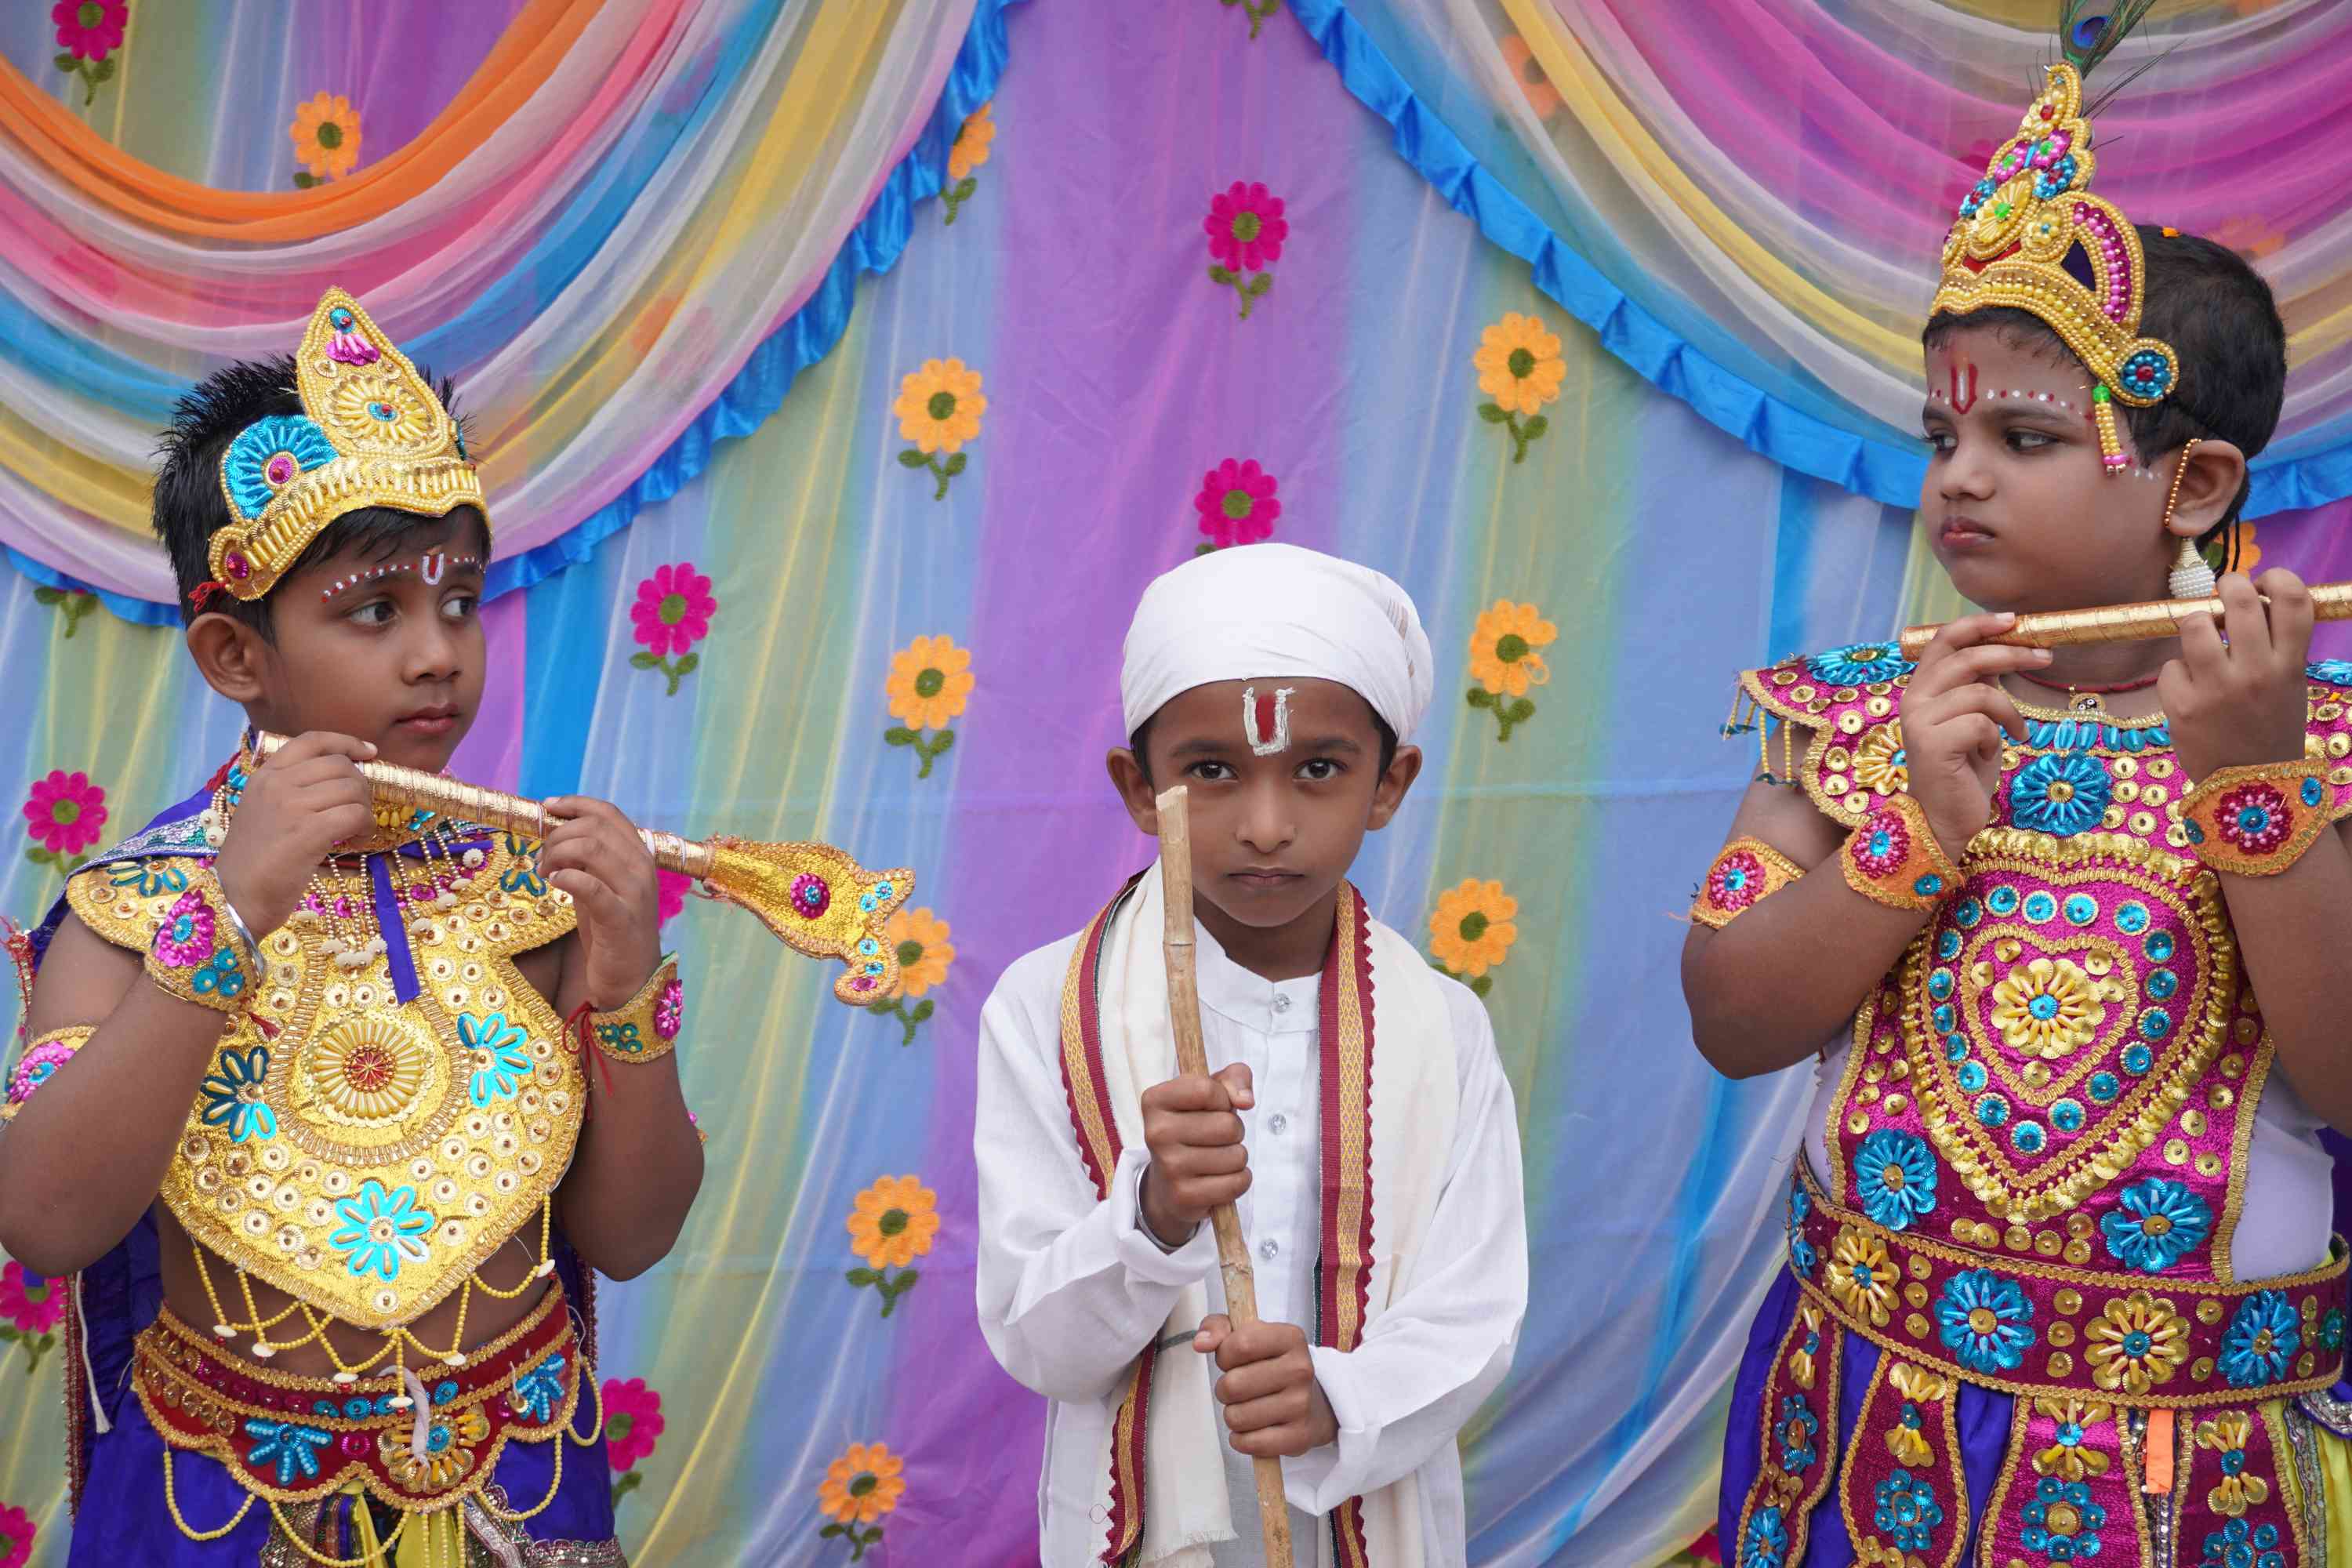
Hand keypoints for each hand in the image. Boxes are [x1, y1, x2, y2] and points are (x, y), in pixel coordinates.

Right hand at [213, 732, 377, 932]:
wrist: (235, 896)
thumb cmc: (254, 860)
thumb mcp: (263, 811)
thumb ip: (293, 790)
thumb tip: (344, 780)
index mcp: (265, 775)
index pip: (311, 740)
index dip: (346, 742)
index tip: (369, 752)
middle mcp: (277, 784)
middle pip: (340, 766)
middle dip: (361, 786)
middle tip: (360, 810)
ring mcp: (292, 805)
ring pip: (352, 789)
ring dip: (365, 809)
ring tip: (357, 830)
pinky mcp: (308, 831)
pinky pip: (355, 815)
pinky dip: (366, 827)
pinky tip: (358, 840)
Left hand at [538, 797, 662, 1010]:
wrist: (631, 979)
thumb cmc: (611, 931)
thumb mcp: (599, 887)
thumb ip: (587, 860)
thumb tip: (555, 832)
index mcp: (639, 855)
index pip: (608, 813)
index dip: (575, 804)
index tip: (548, 808)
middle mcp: (642, 868)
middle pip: (595, 828)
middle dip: (558, 835)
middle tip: (542, 858)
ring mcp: (635, 892)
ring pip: (591, 849)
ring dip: (557, 855)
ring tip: (545, 872)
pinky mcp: (621, 918)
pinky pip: (591, 887)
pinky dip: (567, 878)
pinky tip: (554, 882)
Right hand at [1140, 1063, 1253, 1245]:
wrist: (1168, 1184)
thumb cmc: (1194, 1128)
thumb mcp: (1211, 1093)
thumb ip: (1234, 1078)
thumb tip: (1246, 1100)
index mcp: (1155, 1100)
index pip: (1206, 1090)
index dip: (1223, 1098)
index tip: (1214, 1107)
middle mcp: (1156, 1133)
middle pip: (1228, 1125)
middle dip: (1234, 1131)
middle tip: (1216, 1138)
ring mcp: (1169, 1166)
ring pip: (1236, 1156)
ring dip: (1237, 1157)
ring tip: (1216, 1158)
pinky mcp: (1185, 1196)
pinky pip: (1237, 1183)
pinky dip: (1239, 1180)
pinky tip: (1219, 1179)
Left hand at [1195, 1315, 1338, 1458]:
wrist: (1311, 1401)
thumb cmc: (1268, 1364)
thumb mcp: (1246, 1334)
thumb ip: (1217, 1327)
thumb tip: (1201, 1343)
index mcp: (1290, 1337)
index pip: (1240, 1345)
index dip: (1224, 1356)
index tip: (1231, 1360)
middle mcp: (1300, 1369)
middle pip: (1232, 1385)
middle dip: (1224, 1389)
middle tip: (1238, 1389)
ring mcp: (1302, 1405)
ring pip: (1237, 1417)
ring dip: (1232, 1415)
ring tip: (1247, 1407)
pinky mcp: (1299, 1436)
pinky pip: (1249, 1443)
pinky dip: (1241, 1439)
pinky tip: (1253, 1429)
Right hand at [1903, 613, 2050, 859]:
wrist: (1943, 819)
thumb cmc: (1963, 771)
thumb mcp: (1975, 719)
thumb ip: (1978, 686)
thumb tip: (2003, 651)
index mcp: (1921, 688)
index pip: (1943, 640)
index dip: (1978, 624)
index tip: (2013, 621)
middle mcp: (1913, 699)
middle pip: (1967, 658)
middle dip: (2012, 654)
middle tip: (2045, 657)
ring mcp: (1919, 721)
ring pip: (1980, 692)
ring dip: (2009, 712)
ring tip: (2016, 732)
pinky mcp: (1932, 743)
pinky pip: (1981, 723)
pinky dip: (1996, 738)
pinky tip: (1992, 754)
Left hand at [2162, 570, 2314, 781]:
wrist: (2251, 789)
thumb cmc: (2269, 727)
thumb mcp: (2289, 685)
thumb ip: (2276, 645)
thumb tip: (2250, 598)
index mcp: (2290, 665)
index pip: (2294, 600)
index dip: (2277, 579)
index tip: (2263, 583)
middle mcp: (2257, 672)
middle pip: (2240, 599)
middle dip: (2227, 585)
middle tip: (2223, 593)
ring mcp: (2218, 689)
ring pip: (2195, 624)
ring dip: (2194, 624)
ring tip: (2201, 640)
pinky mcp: (2182, 706)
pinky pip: (2169, 668)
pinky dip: (2176, 675)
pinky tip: (2189, 692)